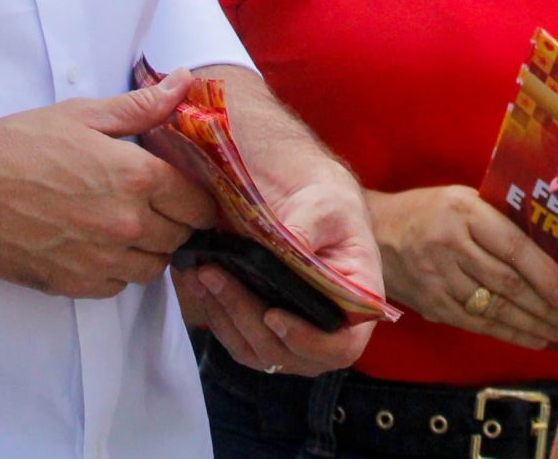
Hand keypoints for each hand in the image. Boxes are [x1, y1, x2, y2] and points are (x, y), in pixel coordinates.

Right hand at [0, 70, 218, 297]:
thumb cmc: (20, 145)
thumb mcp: (83, 115)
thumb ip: (142, 106)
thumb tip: (185, 82)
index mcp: (135, 177)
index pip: (198, 202)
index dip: (199, 196)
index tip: (188, 190)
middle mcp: (125, 224)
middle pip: (180, 236)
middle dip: (175, 220)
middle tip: (155, 203)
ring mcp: (101, 259)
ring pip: (153, 266)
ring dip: (149, 248)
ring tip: (126, 224)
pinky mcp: (75, 284)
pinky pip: (118, 286)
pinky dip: (118, 269)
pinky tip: (99, 244)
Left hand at [180, 160, 379, 376]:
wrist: (310, 204)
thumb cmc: (329, 205)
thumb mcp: (327, 206)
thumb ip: (309, 227)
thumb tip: (288, 247)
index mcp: (358, 306)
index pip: (341, 347)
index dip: (308, 341)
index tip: (273, 316)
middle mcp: (330, 333)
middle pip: (288, 353)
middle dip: (247, 316)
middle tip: (214, 275)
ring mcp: (295, 339)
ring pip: (256, 351)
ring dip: (225, 316)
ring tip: (202, 275)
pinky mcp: (265, 333)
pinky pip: (238, 340)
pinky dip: (217, 316)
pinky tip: (199, 283)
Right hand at [370, 185, 557, 351]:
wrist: (374, 231)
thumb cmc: (430, 211)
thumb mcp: (463, 198)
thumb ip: (499, 218)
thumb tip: (553, 244)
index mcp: (463, 211)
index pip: (511, 246)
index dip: (543, 272)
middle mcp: (450, 245)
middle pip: (506, 283)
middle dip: (544, 305)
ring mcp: (438, 278)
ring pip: (493, 308)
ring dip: (531, 325)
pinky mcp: (432, 304)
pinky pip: (476, 324)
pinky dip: (508, 333)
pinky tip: (532, 338)